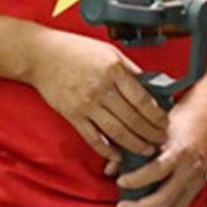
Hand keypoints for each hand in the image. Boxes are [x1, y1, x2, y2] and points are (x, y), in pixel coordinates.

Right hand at [27, 28, 167, 167]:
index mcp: (114, 71)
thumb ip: (130, 71)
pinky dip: (106, 149)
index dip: (157, 116)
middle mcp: (101, 89)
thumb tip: (152, 87)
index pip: (142, 99)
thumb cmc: (78, 51)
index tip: (165, 123)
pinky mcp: (72, 115)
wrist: (41, 55)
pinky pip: (92, 137)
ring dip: (134, 144)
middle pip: (132, 118)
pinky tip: (118, 155)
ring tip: (147, 150)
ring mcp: (86, 104)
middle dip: (150, 133)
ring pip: (116, 131)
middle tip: (161, 141)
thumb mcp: (110, 52)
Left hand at [115, 100, 206, 206]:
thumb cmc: (179, 120)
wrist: (206, 118)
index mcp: (180, 151)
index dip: (135, 180)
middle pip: (165, 198)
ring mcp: (196, 179)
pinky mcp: (198, 187)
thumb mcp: (152, 129)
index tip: (120, 181)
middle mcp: (191, 168)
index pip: (156, 171)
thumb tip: (109, 170)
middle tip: (121, 206)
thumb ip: (130, 148)